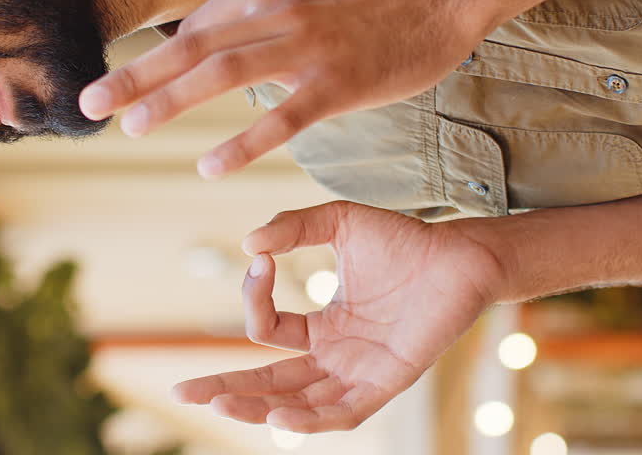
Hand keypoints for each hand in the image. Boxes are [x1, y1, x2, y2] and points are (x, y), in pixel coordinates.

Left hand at [78, 0, 479, 177]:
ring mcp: (306, 47)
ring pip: (224, 75)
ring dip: (172, 101)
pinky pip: (282, 116)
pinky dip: (242, 141)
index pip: (192, 29)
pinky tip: (209, 166)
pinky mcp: (336, 83)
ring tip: (133, 128)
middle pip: (192, 47)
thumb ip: (252, 17)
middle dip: (135, 77)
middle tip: (90, 103)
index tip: (114, 87)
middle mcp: (274, 11)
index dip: (150, 62)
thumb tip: (206, 47)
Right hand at [172, 201, 505, 432]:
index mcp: (324, 327)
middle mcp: (337, 357)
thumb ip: (291, 227)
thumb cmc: (404, 238)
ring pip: (298, 404)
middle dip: (224, 389)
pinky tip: (277, 416)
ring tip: (218, 404)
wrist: (460, 253)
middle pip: (269, 383)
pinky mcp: (387, 382)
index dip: (254, 297)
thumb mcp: (336, 223)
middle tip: (182, 391)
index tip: (259, 258)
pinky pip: (342, 412)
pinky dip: (309, 419)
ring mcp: (360, 373)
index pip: (269, 330)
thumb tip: (249, 245)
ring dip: (256, 406)